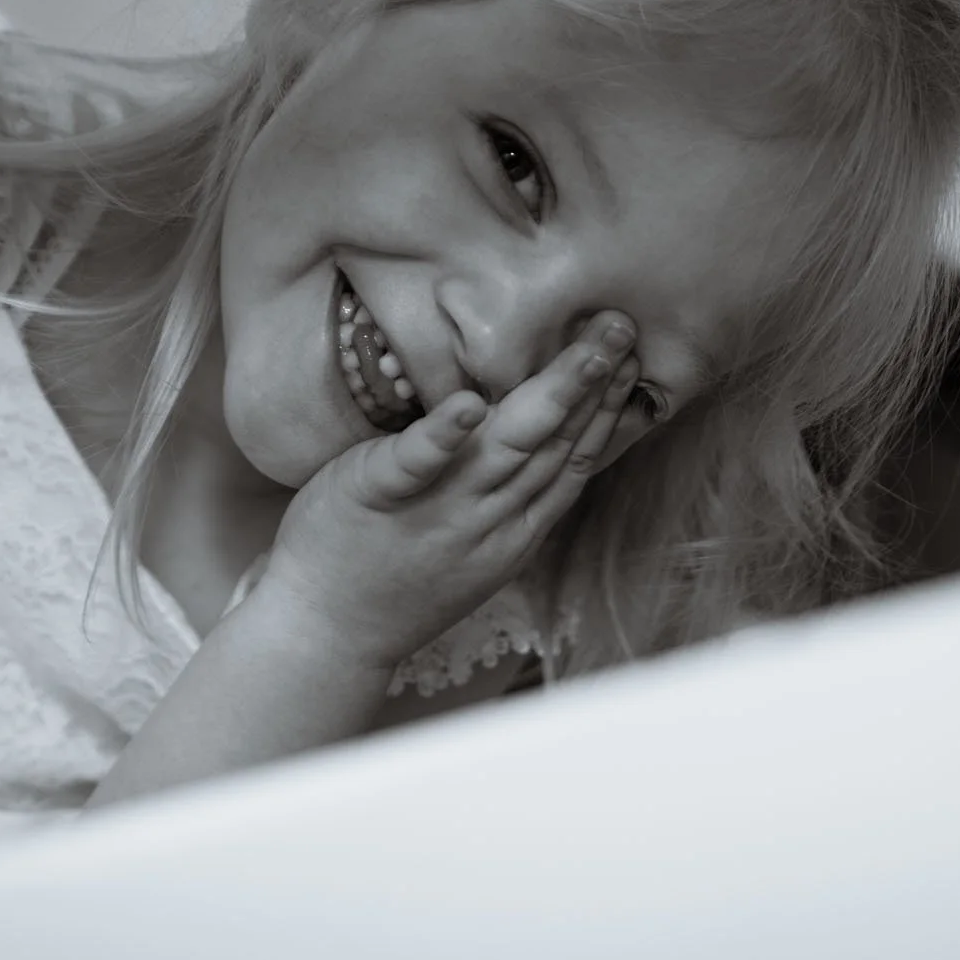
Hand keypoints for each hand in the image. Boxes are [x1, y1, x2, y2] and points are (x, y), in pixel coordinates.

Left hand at [262, 311, 641, 671]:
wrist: (325, 632)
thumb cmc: (392, 577)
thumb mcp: (470, 548)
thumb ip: (505, 497)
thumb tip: (539, 440)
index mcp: (511, 531)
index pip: (574, 462)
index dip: (607, 411)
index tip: (633, 363)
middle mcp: (486, 519)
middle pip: (553, 445)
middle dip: (594, 385)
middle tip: (621, 327)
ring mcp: (435, 509)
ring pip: (506, 447)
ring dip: (550, 393)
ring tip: (582, 347)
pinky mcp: (375, 495)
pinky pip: (415, 463)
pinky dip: (444, 434)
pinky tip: (469, 404)